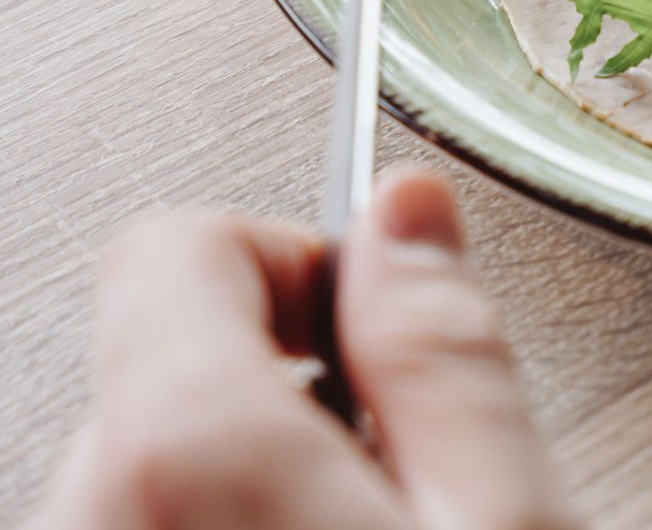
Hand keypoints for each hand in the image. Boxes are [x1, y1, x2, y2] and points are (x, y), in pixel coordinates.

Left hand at [30, 169, 576, 529]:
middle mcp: (85, 516)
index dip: (304, 263)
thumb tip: (409, 211)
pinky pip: (141, 526)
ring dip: (255, 480)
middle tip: (398, 476)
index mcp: (184, 451)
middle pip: (167, 357)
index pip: (178, 245)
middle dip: (290, 386)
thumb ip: (445, 350)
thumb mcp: (508, 520)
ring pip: (154, 458)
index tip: (377, 329)